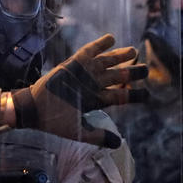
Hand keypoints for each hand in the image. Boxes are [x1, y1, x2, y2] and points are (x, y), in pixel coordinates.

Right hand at [11, 34, 147, 147]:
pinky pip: (89, 51)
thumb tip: (118, 144)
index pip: (121, 96)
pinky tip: (111, 38)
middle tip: (146, 68)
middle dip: (132, 72)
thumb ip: (98, 136)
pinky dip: (100, 44)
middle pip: (118, 76)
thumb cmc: (55, 120)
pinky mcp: (74, 63)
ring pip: (107, 62)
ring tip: (134, 51)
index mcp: (97, 100)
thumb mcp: (78, 131)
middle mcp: (94, 85)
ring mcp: (85, 73)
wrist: (34, 108)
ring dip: (121, 56)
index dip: (135, 95)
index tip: (148, 94)